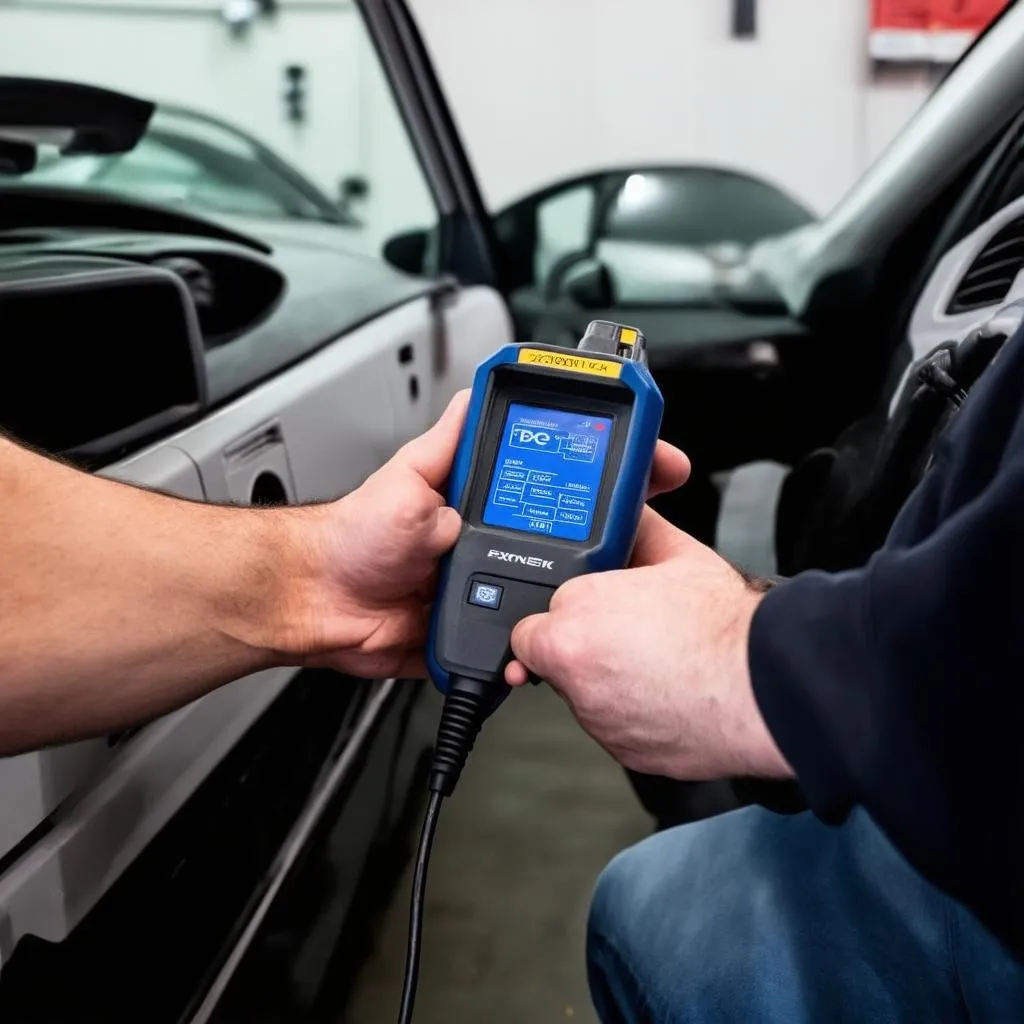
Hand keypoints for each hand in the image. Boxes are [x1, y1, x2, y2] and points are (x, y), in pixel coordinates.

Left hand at [277, 392, 690, 679]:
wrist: (323, 606)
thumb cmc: (351, 539)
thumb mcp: (403, 479)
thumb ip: (446, 446)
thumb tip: (476, 397)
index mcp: (476, 493)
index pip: (547, 470)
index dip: (592, 463)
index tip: (640, 457)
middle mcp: (489, 533)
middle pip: (564, 525)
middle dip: (608, 524)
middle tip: (646, 520)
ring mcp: (489, 577)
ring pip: (553, 579)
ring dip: (581, 579)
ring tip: (616, 571)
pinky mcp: (483, 620)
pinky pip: (522, 625)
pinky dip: (545, 626)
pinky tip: (567, 619)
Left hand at [507, 511, 791, 779]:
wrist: (764, 684)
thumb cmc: (723, 626)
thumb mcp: (675, 555)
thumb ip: (637, 531)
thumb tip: (629, 514)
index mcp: (573, 625)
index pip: (533, 622)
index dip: (567, 613)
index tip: (592, 611)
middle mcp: (576, 678)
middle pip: (560, 658)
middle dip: (586, 644)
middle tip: (631, 632)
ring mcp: (599, 719)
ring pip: (588, 693)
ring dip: (609, 678)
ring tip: (658, 660)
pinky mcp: (624, 749)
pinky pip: (616, 724)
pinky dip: (634, 710)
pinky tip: (667, 688)